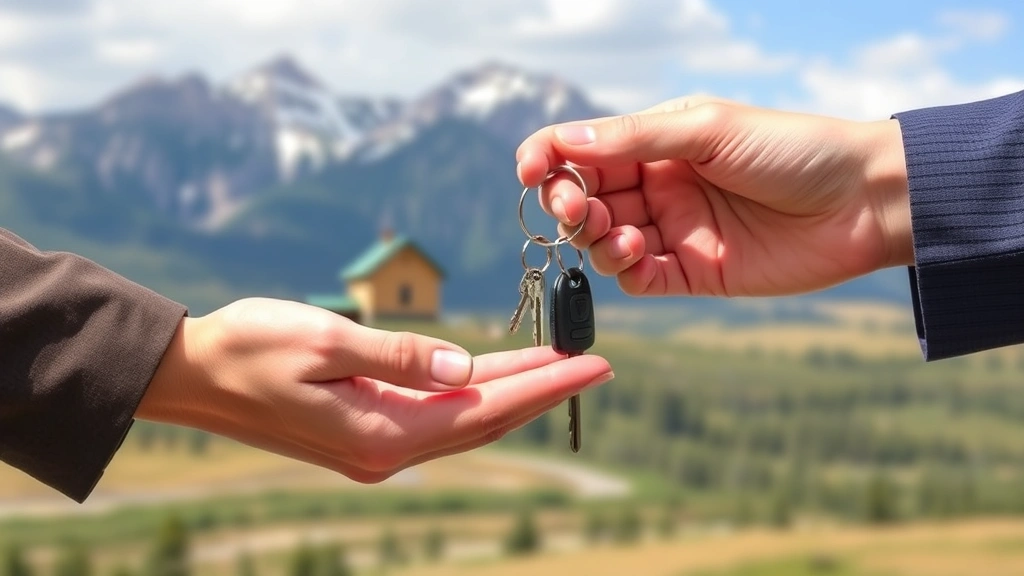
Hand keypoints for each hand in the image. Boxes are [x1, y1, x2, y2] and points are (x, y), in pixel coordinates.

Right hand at [137, 298, 612, 482]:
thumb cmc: (251, 347)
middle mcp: (386, 452)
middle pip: (486, 421)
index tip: (593, 364)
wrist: (193, 374)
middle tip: (594, 363)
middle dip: (542, 391)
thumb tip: (468, 367)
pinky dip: (473, 394)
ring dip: (512, 392)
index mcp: (382, 434)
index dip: (545, 386)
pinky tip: (494, 374)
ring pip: (464, 420)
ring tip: (558, 364)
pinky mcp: (365, 431)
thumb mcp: (329, 342)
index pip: (487, 410)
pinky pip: (436, 415)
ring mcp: (376, 447)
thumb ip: (404, 356)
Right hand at [516, 95, 912, 296]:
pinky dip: (622, 270)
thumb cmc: (793, 149)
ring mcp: (673, 231)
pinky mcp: (692, 273)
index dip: (549, 157)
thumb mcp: (709, 129)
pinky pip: (637, 278)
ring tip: (619, 234)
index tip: (528, 170)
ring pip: (603, 241)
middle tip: (577, 209)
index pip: (584, 149)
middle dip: (568, 203)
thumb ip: (635, 137)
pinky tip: (636, 255)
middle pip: (585, 197)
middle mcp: (658, 186)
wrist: (862, 202)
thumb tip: (564, 142)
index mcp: (658, 142)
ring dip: (595, 238)